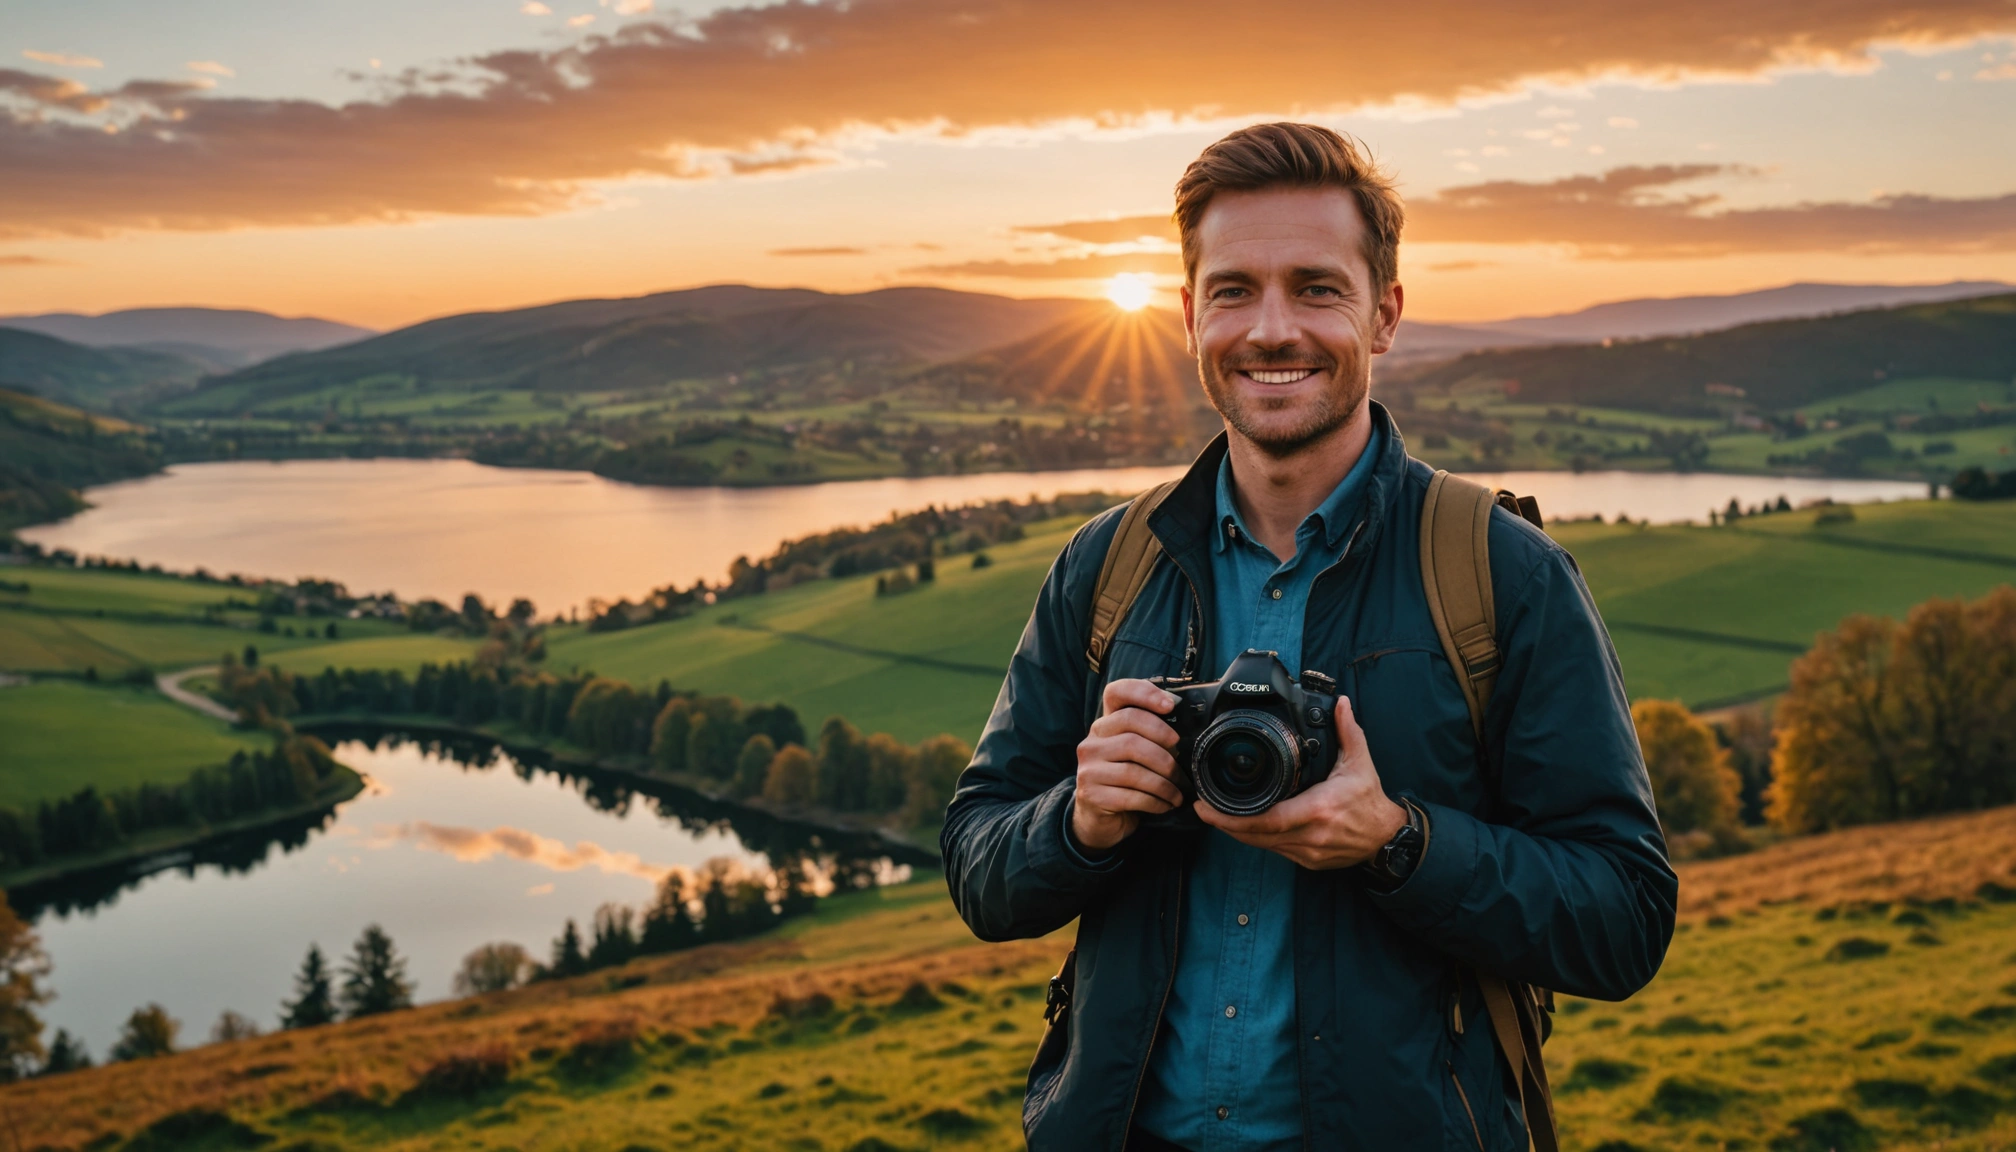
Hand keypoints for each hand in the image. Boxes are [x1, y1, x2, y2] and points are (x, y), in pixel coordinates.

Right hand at [1071, 678, 1184, 852]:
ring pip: (1134, 769)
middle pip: (1132, 732)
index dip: (1144, 692)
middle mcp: (1091, 742)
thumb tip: (1189, 728)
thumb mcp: (1135, 754)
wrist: (1099, 818)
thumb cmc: (1125, 782)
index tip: (1170, 706)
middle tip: (1181, 767)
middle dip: (1165, 751)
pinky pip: (1132, 796)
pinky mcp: (1091, 794)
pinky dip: (1156, 801)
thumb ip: (1151, 736)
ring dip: (1164, 783)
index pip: (1116, 693)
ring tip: (1178, 793)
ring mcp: (1088, 768)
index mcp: (1104, 725)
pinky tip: (1165, 804)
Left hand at [1195, 695, 1405, 869]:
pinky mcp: (1308, 861)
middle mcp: (1310, 834)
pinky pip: (1274, 851)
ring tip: (1216, 816)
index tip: (1208, 806)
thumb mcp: (1360, 762)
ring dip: (1237, 832)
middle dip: (1225, 824)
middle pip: (1256, 835)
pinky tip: (1243, 827)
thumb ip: (1347, 731)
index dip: (1232, 817)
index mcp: (1318, 808)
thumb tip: (1341, 703)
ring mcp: (1308, 851)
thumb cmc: (1370, 800)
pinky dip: (1256, 839)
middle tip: (1202, 809)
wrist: (1386, 838)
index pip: (1267, 818)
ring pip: (1261, 845)